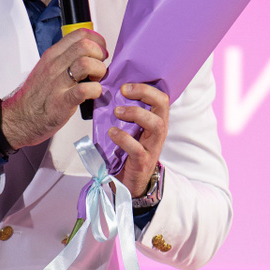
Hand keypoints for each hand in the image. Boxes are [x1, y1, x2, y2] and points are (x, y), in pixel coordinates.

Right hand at [0, 29, 108, 148]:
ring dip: (99, 71)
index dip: (97, 40)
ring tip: (96, 80)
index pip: (79, 34)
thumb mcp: (48, 68)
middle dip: (100, 55)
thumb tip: (89, 54)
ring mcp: (58, 83)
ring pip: (86, 64)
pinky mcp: (62, 102)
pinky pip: (85, 89)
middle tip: (99, 66)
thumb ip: (66, 59)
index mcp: (52, 55)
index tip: (100, 51)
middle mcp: (55, 66)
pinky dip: (96, 90)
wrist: (20, 117)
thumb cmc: (37, 96)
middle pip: (85, 46)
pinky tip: (93, 93)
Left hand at [108, 82, 169, 198]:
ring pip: (155, 125)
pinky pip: (137, 148)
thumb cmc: (127, 152)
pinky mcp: (143, 162)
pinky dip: (124, 138)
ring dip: (136, 114)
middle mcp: (158, 132)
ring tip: (117, 112)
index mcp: (155, 121)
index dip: (146, 88)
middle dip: (144, 93)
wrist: (129, 183)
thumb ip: (124, 114)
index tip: (126, 85)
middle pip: (162, 106)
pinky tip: (112, 133)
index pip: (160, 97)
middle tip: (124, 91)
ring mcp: (152, 147)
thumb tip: (106, 93)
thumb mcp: (129, 130)